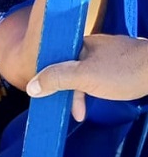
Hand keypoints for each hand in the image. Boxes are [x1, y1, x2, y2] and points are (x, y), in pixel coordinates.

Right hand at [26, 34, 147, 120]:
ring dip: (84, 93)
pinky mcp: (126, 62)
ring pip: (88, 73)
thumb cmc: (122, 71)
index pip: (56, 59)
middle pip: (71, 68)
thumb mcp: (84, 76)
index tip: (50, 98)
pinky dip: (99, 89)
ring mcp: (112, 53)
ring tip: (87, 110)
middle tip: (74, 112)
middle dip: (69, 91)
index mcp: (82, 43)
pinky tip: (106, 96)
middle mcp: (96, 45)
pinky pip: (103, 75)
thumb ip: (56, 79)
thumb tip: (30, 87)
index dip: (50, 78)